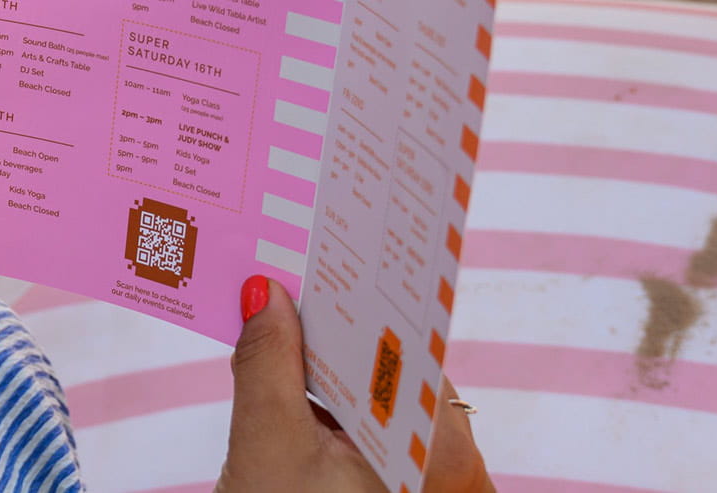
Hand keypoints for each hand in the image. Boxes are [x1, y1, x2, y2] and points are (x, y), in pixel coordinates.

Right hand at [216, 277, 494, 492]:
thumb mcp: (265, 447)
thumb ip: (266, 363)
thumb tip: (266, 292)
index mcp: (435, 443)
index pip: (405, 338)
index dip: (360, 290)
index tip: (321, 248)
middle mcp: (451, 459)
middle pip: (390, 363)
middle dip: (332, 326)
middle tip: (281, 281)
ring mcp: (434, 481)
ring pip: (380, 394)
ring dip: (329, 364)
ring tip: (277, 324)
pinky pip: (374, 427)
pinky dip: (335, 404)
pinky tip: (291, 385)